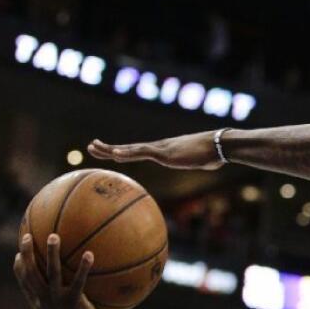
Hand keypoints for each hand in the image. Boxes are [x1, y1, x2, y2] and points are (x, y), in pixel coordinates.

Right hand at [14, 233, 107, 308]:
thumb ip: (58, 301)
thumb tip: (64, 284)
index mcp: (38, 305)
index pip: (23, 283)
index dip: (19, 267)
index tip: (18, 253)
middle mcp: (44, 302)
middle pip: (31, 273)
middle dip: (27, 254)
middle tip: (28, 237)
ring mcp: (58, 302)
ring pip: (51, 273)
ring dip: (51, 253)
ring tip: (54, 236)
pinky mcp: (74, 303)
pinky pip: (79, 281)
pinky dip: (83, 267)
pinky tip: (90, 254)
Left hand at [88, 131, 222, 169]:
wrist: (219, 145)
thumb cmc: (214, 153)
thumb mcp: (206, 161)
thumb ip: (204, 162)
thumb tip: (214, 163)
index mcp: (165, 151)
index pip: (139, 151)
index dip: (122, 151)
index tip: (108, 151)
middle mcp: (159, 148)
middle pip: (129, 148)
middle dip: (108, 148)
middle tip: (90, 146)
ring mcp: (160, 149)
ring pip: (130, 149)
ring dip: (110, 149)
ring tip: (93, 147)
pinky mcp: (164, 153)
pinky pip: (141, 153)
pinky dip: (126, 153)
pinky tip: (113, 154)